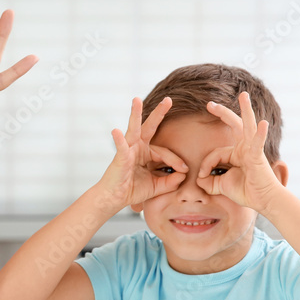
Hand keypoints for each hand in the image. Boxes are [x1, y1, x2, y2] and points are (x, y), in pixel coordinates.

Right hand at [96, 97, 187, 213]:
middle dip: (158, 113)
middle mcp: (137, 147)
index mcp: (146, 153)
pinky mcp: (120, 157)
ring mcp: (128, 150)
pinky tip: (115, 131)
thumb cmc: (132, 190)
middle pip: (149, 127)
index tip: (183, 170)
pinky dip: (118, 139)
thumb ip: (171, 181)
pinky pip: (121, 147)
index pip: (164, 152)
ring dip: (135, 114)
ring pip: (133, 129)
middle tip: (168, 100)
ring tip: (136, 100)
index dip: (175, 160)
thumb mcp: (157, 186)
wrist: (114, 199)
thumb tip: (184, 174)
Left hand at [199, 92, 283, 212]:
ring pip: (247, 126)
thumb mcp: (221, 185)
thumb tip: (199, 178)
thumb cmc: (246, 192)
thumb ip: (209, 180)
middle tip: (210, 104)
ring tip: (244, 95)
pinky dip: (260, 134)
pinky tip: (262, 123)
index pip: (215, 153)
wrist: (263, 201)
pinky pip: (258, 144)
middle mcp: (245, 148)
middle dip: (222, 113)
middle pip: (234, 126)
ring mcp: (252, 150)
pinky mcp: (258, 157)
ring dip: (245, 110)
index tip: (203, 176)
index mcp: (236, 153)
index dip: (206, 165)